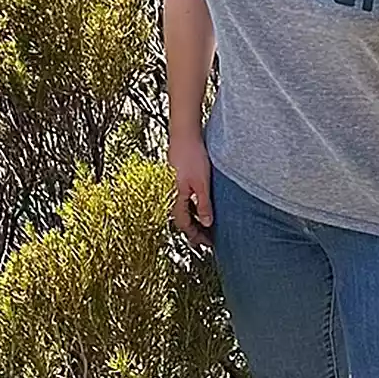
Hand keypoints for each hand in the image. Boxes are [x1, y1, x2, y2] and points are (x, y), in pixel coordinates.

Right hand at [168, 134, 212, 249]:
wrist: (184, 134)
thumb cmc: (192, 156)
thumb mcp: (202, 183)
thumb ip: (204, 204)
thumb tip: (207, 223)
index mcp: (176, 198)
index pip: (184, 225)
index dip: (195, 236)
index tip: (207, 243)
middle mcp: (171, 194)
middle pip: (182, 219)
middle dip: (193, 230)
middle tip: (205, 239)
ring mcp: (173, 186)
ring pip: (182, 208)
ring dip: (193, 218)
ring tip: (204, 225)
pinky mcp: (177, 178)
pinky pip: (183, 198)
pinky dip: (192, 206)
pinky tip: (200, 204)